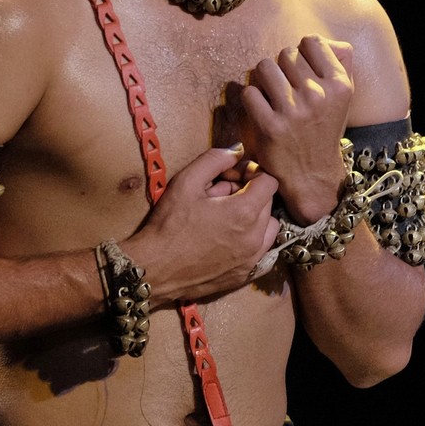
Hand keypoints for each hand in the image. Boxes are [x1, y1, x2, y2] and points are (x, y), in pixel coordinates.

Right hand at [126, 145, 279, 303]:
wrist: (155, 268)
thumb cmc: (168, 225)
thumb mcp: (186, 182)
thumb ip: (215, 160)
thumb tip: (237, 150)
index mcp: (244, 211)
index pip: (269, 182)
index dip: (251, 174)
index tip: (232, 177)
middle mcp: (255, 237)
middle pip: (268, 203)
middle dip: (249, 194)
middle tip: (220, 197)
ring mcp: (252, 259)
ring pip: (269, 228)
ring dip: (255, 218)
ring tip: (227, 219)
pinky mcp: (245, 275)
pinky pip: (262, 252)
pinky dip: (252, 241)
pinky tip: (228, 239)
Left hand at [240, 34, 353, 222]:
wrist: (312, 174)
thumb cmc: (324, 128)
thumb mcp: (342, 97)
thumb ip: (341, 63)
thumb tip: (332, 42)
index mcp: (339, 85)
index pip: (311, 42)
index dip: (302, 52)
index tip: (301, 69)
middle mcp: (318, 96)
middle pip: (286, 53)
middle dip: (282, 67)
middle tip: (285, 86)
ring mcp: (293, 111)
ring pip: (264, 67)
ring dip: (264, 79)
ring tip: (271, 94)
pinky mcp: (270, 125)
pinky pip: (250, 92)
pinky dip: (252, 99)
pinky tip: (262, 109)